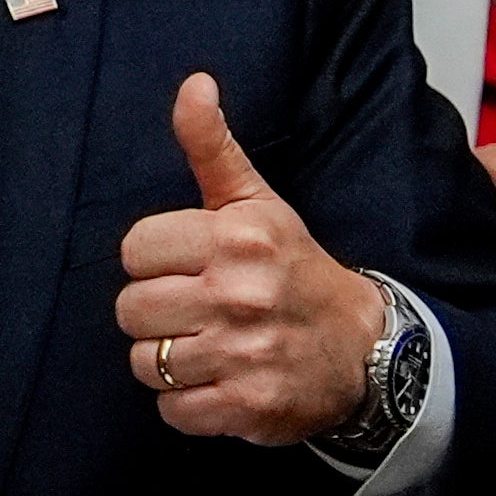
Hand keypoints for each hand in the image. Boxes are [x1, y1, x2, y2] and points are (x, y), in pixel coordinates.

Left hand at [119, 74, 380, 443]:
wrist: (363, 347)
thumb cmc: (295, 269)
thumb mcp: (258, 202)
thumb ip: (213, 147)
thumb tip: (193, 85)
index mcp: (237, 237)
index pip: (136, 248)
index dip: (154, 261)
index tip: (185, 266)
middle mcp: (239, 293)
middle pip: (131, 308)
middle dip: (155, 313)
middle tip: (193, 310)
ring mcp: (243, 353)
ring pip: (145, 362)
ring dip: (167, 361)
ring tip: (205, 346)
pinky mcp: (247, 405)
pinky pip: (173, 410)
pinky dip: (187, 403)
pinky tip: (217, 381)